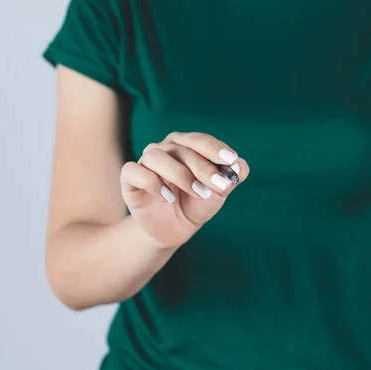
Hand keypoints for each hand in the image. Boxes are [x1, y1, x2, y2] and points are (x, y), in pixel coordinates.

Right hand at [120, 132, 248, 248]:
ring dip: (180, 175)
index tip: (231, 159)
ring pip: (156, 156)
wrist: (174, 229)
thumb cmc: (196, 204)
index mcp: (185, 146)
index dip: (215, 148)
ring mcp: (145, 163)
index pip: (200, 140)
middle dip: (203, 167)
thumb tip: (240, 166)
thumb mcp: (218, 193)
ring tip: (197, 192)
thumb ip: (231, 178)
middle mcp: (164, 149)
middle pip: (182, 149)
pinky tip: (168, 197)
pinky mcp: (130, 179)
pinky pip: (134, 171)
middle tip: (219, 186)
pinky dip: (152, 182)